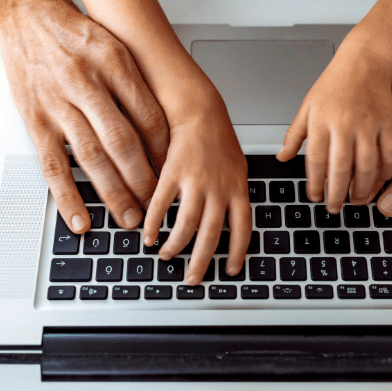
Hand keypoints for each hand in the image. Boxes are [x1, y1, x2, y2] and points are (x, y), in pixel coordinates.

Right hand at [0, 4, 168, 233]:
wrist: (25, 15)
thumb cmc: (74, 33)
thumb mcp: (114, 45)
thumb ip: (136, 83)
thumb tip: (163, 129)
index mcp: (113, 63)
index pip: (149, 116)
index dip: (166, 150)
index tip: (176, 172)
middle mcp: (86, 83)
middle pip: (123, 142)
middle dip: (144, 179)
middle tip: (159, 206)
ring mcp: (58, 104)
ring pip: (91, 158)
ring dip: (113, 193)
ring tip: (130, 218)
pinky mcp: (35, 121)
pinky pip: (53, 165)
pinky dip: (67, 197)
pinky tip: (81, 219)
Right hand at [142, 94, 251, 284]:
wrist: (201, 111)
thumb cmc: (219, 139)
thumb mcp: (238, 169)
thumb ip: (235, 195)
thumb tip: (233, 223)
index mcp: (238, 189)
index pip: (242, 229)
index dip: (238, 252)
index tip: (232, 270)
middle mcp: (219, 189)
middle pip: (211, 236)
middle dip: (201, 263)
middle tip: (193, 279)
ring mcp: (196, 182)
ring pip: (186, 225)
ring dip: (175, 246)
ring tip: (167, 257)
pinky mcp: (173, 173)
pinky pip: (162, 205)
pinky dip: (154, 224)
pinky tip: (149, 235)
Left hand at [278, 37, 391, 213]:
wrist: (365, 61)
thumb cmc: (334, 84)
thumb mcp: (307, 106)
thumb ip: (294, 134)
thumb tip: (282, 157)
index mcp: (321, 121)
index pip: (315, 161)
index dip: (314, 184)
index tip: (314, 196)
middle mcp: (344, 125)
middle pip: (340, 169)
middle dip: (337, 194)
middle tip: (335, 207)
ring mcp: (369, 125)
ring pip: (366, 167)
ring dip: (361, 189)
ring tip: (356, 200)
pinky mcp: (389, 124)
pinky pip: (390, 155)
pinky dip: (386, 173)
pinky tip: (379, 182)